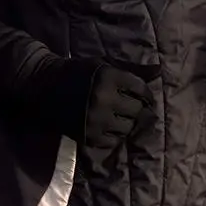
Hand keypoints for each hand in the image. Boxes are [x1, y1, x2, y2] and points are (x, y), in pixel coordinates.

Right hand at [39, 57, 157, 151]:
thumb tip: (159, 70)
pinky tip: (108, 126)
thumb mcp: (105, 64)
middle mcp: (104, 99)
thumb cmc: (79, 72)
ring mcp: (96, 119)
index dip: (145, 93)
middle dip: (136, 108)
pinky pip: (113, 141)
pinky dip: (114, 135)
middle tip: (130, 106)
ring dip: (127, 123)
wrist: (46, 86)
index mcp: (109, 77)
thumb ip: (133, 70)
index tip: (142, 95)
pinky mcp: (88, 136)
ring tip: (119, 116)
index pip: (140, 89)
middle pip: (136, 110)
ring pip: (127, 127)